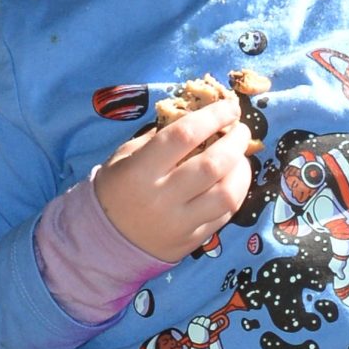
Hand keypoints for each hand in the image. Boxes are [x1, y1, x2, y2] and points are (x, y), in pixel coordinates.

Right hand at [91, 94, 252, 262]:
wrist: (106, 239)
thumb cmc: (117, 187)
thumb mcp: (127, 155)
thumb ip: (161, 137)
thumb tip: (202, 116)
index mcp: (140, 171)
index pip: (184, 135)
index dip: (213, 117)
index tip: (230, 107)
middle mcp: (161, 198)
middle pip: (212, 165)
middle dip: (235, 142)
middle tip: (241, 131)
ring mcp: (179, 223)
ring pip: (226, 194)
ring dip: (242, 170)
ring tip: (240, 157)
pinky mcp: (192, 240)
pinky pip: (225, 215)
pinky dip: (235, 193)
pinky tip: (233, 180)